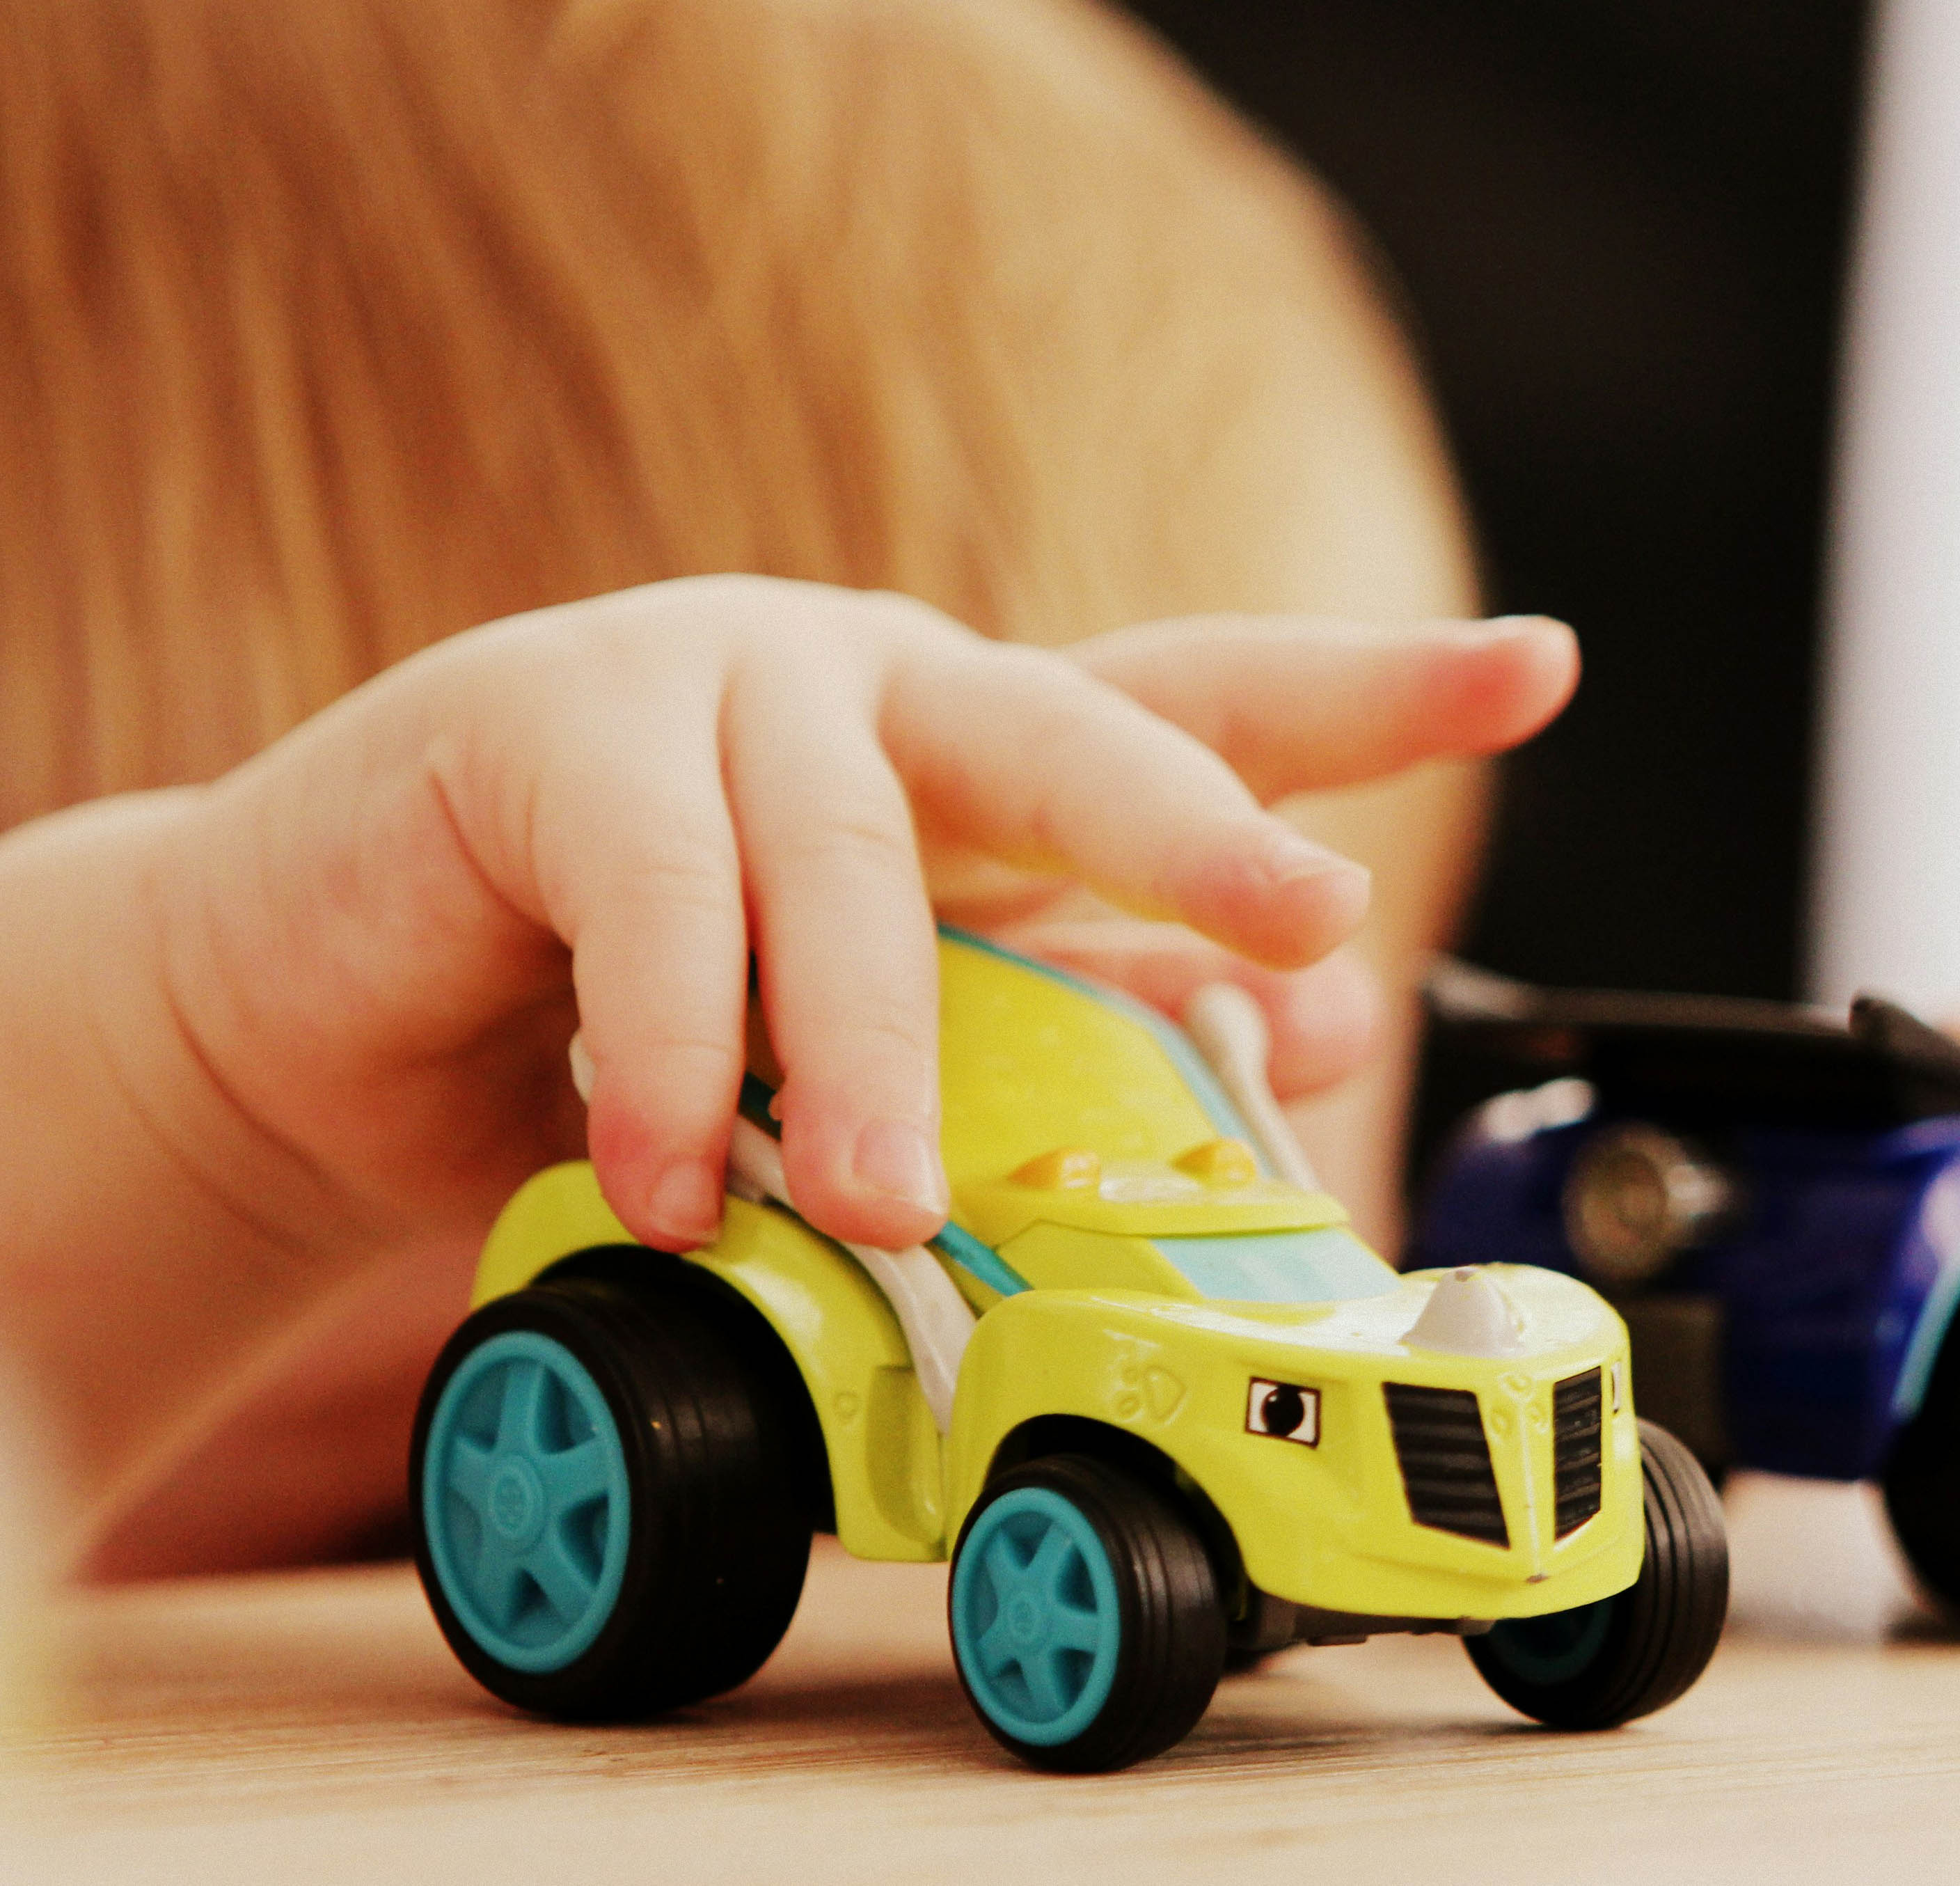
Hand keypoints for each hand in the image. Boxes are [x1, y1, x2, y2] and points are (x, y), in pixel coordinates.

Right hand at [0, 576, 1573, 1514]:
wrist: (335, 1018)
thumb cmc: (640, 1030)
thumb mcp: (882, 1043)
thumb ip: (1064, 1024)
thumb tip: (1293, 1033)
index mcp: (982, 749)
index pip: (1205, 699)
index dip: (1376, 686)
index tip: (1541, 664)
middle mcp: (877, 687)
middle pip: (1078, 727)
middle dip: (1202, 825)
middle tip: (1303, 913)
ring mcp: (712, 682)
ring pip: (855, 863)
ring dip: (888, 1055)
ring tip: (895, 1204)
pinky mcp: (540, 725)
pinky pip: (653, 901)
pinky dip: (681, 1059)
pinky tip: (681, 1174)